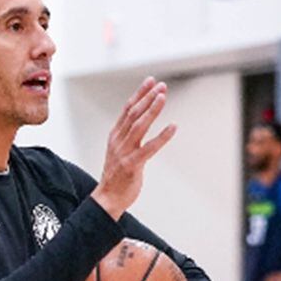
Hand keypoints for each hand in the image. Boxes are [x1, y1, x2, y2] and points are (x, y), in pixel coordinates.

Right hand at [91, 77, 175, 220]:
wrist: (107, 199)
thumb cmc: (116, 176)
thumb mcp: (119, 151)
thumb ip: (128, 136)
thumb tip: (140, 122)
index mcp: (115, 136)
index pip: (127, 109)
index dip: (139, 94)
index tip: (150, 81)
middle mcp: (118, 141)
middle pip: (133, 113)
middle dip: (147, 97)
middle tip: (161, 86)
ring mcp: (124, 153)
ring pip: (138, 126)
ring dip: (152, 110)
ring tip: (163, 97)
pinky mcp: (132, 165)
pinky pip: (149, 148)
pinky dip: (161, 137)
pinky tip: (173, 127)